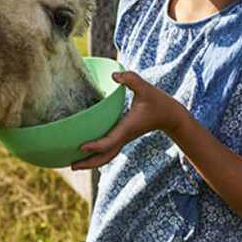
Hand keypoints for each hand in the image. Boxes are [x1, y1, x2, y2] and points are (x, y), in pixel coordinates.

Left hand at [70, 71, 186, 170]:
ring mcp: (124, 138)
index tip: (81, 147)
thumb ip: (131, 80)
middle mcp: (124, 136)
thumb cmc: (159, 102)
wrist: (171, 116)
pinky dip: (97, 154)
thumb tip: (114, 75)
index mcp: (127, 127)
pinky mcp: (124, 137)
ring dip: (91, 162)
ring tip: (74, 164)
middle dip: (89, 163)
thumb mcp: (146, 88)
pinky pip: (109, 149)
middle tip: (71, 166)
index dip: (95, 145)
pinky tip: (86, 152)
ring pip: (107, 156)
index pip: (109, 141)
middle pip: (105, 156)